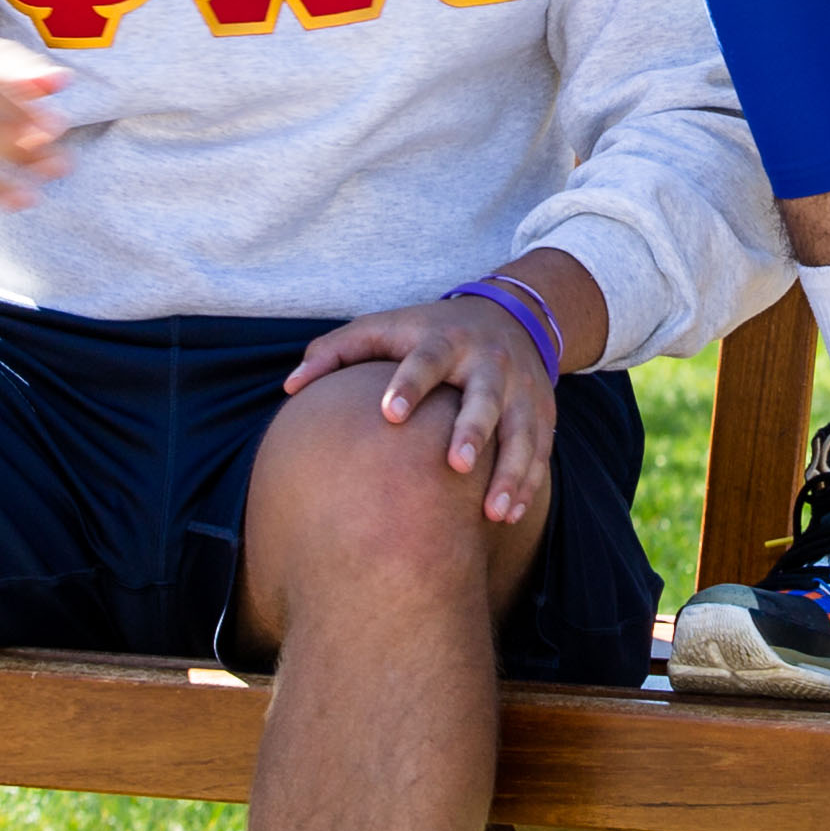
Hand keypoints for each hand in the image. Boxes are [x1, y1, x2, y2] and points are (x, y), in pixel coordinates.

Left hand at [283, 289, 573, 528]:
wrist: (513, 314)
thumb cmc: (429, 330)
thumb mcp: (385, 327)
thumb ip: (335, 352)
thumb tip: (288, 388)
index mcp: (445, 339)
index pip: (426, 359)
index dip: (409, 384)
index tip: (389, 414)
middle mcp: (487, 362)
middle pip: (484, 396)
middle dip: (473, 429)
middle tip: (455, 465)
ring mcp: (520, 388)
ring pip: (521, 432)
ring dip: (511, 472)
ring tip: (494, 512)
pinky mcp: (541, 412)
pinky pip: (540, 451)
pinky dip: (528, 483)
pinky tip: (508, 516)